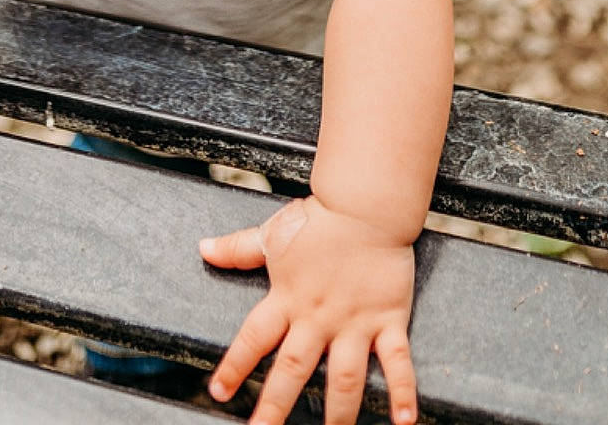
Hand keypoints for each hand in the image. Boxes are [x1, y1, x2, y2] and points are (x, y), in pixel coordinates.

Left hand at [200, 195, 416, 424]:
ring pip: (344, 379)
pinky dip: (403, 393)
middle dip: (276, 408)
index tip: (218, 393)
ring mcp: (354, 323)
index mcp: (288, 298)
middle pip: (293, 371)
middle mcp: (318, 318)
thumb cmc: (319, 219)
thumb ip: (238, 249)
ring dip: (338, 414)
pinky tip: (404, 422)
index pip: (253, 338)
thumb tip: (203, 248)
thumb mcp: (272, 235)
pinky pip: (397, 363)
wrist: (365, 204)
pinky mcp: (388, 320)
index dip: (234, 366)